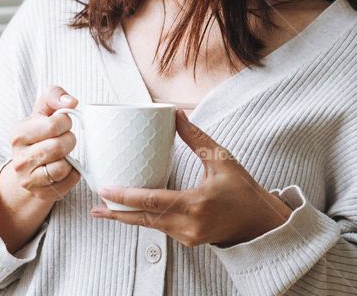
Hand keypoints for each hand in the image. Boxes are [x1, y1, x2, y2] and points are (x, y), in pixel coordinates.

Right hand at [0, 85, 81, 202]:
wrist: (30, 167)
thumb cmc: (40, 133)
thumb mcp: (43, 110)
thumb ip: (55, 96)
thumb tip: (71, 102)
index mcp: (18, 134)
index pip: (53, 124)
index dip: (65, 122)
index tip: (61, 124)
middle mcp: (19, 159)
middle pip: (59, 146)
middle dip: (69, 140)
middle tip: (65, 140)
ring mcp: (28, 179)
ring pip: (62, 167)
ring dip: (70, 159)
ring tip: (62, 155)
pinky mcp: (41, 194)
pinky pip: (67, 182)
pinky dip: (72, 174)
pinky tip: (64, 168)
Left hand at [90, 109, 292, 247]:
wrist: (261, 223)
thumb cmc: (244, 191)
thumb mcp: (222, 160)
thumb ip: (197, 138)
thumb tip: (176, 114)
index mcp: (197, 204)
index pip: (154, 201)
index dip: (127, 196)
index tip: (106, 189)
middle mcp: (190, 225)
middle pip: (145, 220)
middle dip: (118, 213)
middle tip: (95, 206)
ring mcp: (189, 237)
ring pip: (151, 227)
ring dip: (129, 217)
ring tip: (106, 208)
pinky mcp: (190, 241)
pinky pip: (162, 230)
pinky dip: (146, 220)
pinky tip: (133, 212)